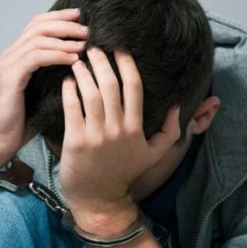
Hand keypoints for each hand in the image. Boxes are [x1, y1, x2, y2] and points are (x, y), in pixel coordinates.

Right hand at [0, 8, 87, 170]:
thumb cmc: (22, 122)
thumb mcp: (42, 93)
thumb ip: (54, 76)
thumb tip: (81, 66)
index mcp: (17, 56)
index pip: (37, 25)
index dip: (59, 17)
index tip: (81, 17)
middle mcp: (10, 55)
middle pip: (38, 26)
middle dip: (65, 24)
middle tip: (87, 30)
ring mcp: (8, 65)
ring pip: (38, 39)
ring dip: (64, 39)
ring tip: (84, 44)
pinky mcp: (10, 77)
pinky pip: (36, 57)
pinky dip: (57, 55)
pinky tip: (73, 59)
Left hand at [60, 47, 180, 234]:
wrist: (99, 200)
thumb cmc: (123, 174)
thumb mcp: (153, 156)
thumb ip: (171, 132)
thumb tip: (179, 106)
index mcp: (135, 128)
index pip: (134, 86)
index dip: (126, 63)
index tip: (118, 48)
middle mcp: (117, 129)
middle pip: (110, 85)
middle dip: (101, 61)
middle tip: (93, 47)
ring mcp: (96, 135)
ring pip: (90, 94)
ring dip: (84, 72)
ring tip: (78, 60)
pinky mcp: (76, 141)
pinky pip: (71, 108)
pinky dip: (69, 91)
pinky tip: (67, 80)